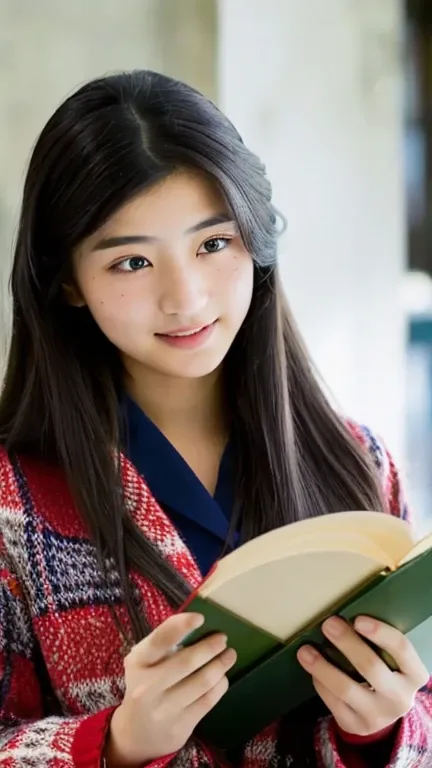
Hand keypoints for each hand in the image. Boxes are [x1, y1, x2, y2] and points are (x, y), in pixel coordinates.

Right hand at [106, 613, 235, 765]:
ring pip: (202, 682)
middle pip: (187, 662)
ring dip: (220, 665)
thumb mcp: (145, 662)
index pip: (159, 640)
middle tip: (222, 638)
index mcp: (138, 663)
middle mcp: (148, 686)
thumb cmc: (145, 686)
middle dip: (210, 647)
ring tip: (229, 655)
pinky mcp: (180, 727)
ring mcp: (164, 709)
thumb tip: (199, 625)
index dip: (180, 626)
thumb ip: (164, 644)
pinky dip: (220, 685)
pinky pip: (208, 701)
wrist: (136, 735)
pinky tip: (222, 677)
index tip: (200, 617)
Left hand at [297, 615, 428, 736]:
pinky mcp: (355, 725)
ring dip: (322, 666)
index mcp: (414, 674)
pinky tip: (312, 669)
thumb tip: (344, 618)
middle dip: (347, 643)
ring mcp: (378, 716)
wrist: (383, 713)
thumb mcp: (392, 661)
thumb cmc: (386, 673)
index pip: (401, 649)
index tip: (358, 619)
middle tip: (328, 624)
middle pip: (370, 666)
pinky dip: (320, 682)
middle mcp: (400, 698)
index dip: (380, 632)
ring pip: (346, 689)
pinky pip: (333, 701)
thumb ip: (378, 644)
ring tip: (305, 650)